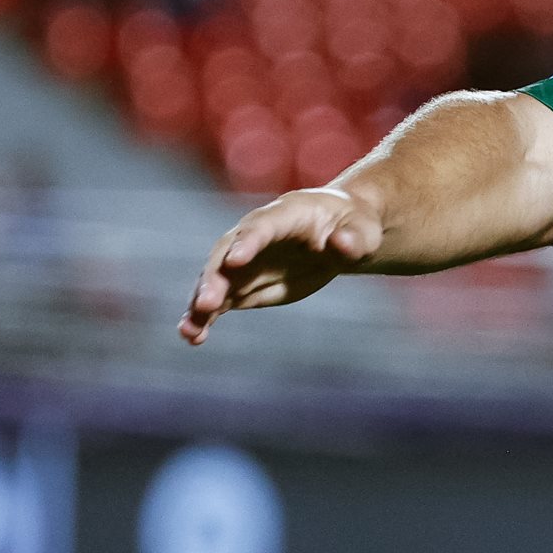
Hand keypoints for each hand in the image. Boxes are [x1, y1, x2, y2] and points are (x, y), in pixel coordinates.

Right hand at [181, 187, 380, 342]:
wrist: (340, 232)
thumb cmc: (354, 226)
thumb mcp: (364, 231)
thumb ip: (353, 239)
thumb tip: (342, 244)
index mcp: (286, 214)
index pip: (261, 226)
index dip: (248, 242)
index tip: (235, 261)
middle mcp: (256, 234)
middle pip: (227, 253)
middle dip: (215, 278)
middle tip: (205, 304)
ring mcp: (247, 259)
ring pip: (216, 279)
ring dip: (201, 303)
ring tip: (189, 332)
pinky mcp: (245, 283)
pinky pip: (221, 300)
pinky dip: (206, 317)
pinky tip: (194, 337)